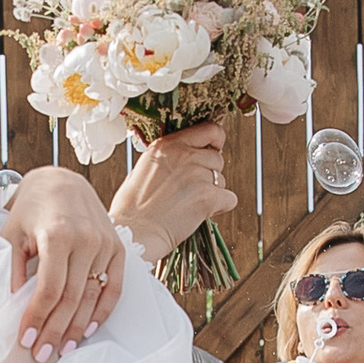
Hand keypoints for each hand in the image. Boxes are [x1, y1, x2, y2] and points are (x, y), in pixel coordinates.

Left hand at [5, 169, 122, 362]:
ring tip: (63, 349)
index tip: (26, 340)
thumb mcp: (12, 233)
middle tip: (43, 354)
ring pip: (93, 297)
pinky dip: (103, 312)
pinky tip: (88, 330)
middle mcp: (86, 240)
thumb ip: (13, 269)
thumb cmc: (31, 209)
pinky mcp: (117, 248)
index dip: (38, 318)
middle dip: (55, 330)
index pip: (49, 289)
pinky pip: (114, 288)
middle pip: (72, 299)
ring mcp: (105, 244)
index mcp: (57, 234)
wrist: (62, 182)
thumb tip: (13, 305)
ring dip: (77, 328)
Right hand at [112, 120, 236, 263]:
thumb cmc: (133, 207)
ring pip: (222, 180)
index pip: (210, 130)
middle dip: (209, 173)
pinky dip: (220, 207)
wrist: (134, 232)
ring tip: (188, 203)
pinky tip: (200, 214)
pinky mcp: (208, 197)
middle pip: (217, 158)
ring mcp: (198, 175)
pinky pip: (229, 198)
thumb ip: (169, 156)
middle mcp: (185, 155)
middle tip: (190, 190)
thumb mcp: (145, 167)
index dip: (215, 142)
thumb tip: (190, 155)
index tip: (212, 150)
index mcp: (168, 144)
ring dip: (212, 192)